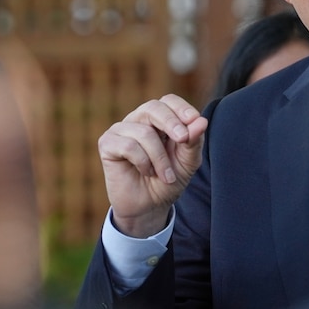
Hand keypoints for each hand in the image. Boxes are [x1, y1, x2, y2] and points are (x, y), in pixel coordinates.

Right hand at [98, 94, 207, 237]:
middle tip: (183, 139)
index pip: (168, 101)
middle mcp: (138, 120)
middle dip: (171, 123)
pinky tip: (146, 172)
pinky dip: (143, 162)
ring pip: (144, 132)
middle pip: (153, 108)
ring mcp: (121, 130)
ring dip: (160, 158)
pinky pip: (128, 146)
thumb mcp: (187, 162)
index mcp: (159, 120)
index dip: (181, 108)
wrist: (149, 207)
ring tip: (165, 176)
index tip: (194, 120)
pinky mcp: (107, 143)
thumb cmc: (168, 180)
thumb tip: (201, 121)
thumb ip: (194, 141)